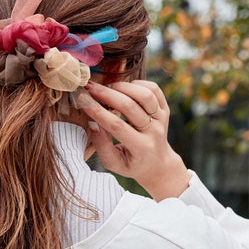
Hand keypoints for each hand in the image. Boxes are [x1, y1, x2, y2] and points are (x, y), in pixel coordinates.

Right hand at [79, 80, 190, 200]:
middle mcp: (154, 132)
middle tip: (90, 87)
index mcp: (141, 148)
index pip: (117, 125)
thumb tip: (93, 123)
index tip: (82, 99)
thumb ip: (102, 145)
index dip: (97, 111)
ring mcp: (162, 119)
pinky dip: (138, 84)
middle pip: (130, 107)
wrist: (157, 163)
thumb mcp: (113, 163)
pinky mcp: (165, 109)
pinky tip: (125, 89)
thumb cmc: (131, 164)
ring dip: (123, 87)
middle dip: (106, 94)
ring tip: (108, 88)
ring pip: (144, 95)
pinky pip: (154, 89)